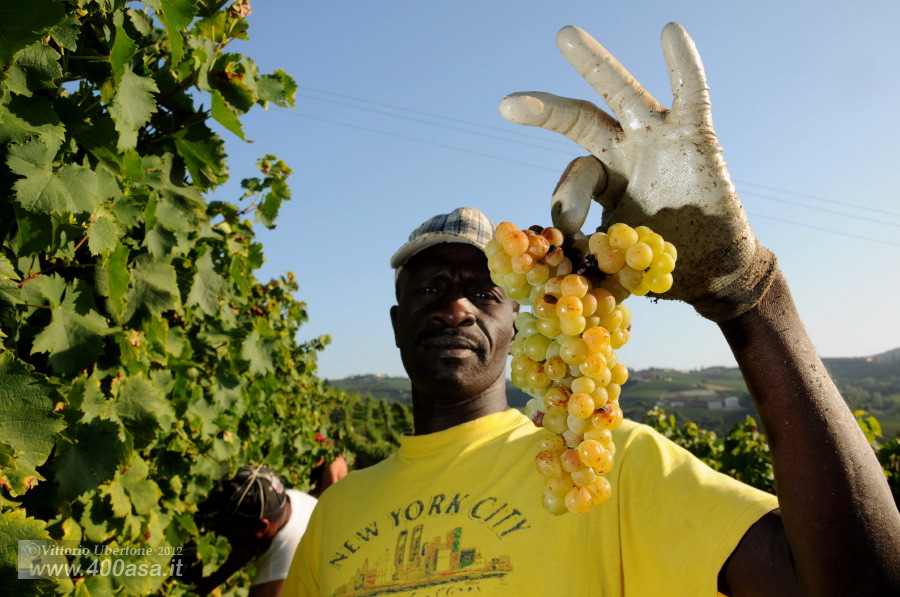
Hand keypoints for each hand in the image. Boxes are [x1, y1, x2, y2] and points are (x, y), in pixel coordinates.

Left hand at [499, 23, 776, 321]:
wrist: (714, 272)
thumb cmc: (660, 264)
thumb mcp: (613, 266)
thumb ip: (584, 264)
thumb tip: (548, 274)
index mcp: (601, 181)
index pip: (575, 176)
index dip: (569, 199)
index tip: (571, 229)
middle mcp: (622, 153)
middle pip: (579, 120)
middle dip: (545, 111)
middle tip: (508, 105)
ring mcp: (656, 139)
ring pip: (620, 94)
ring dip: (593, 65)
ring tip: (563, 37)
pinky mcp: (695, 136)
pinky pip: (691, 94)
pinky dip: (683, 66)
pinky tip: (671, 32)